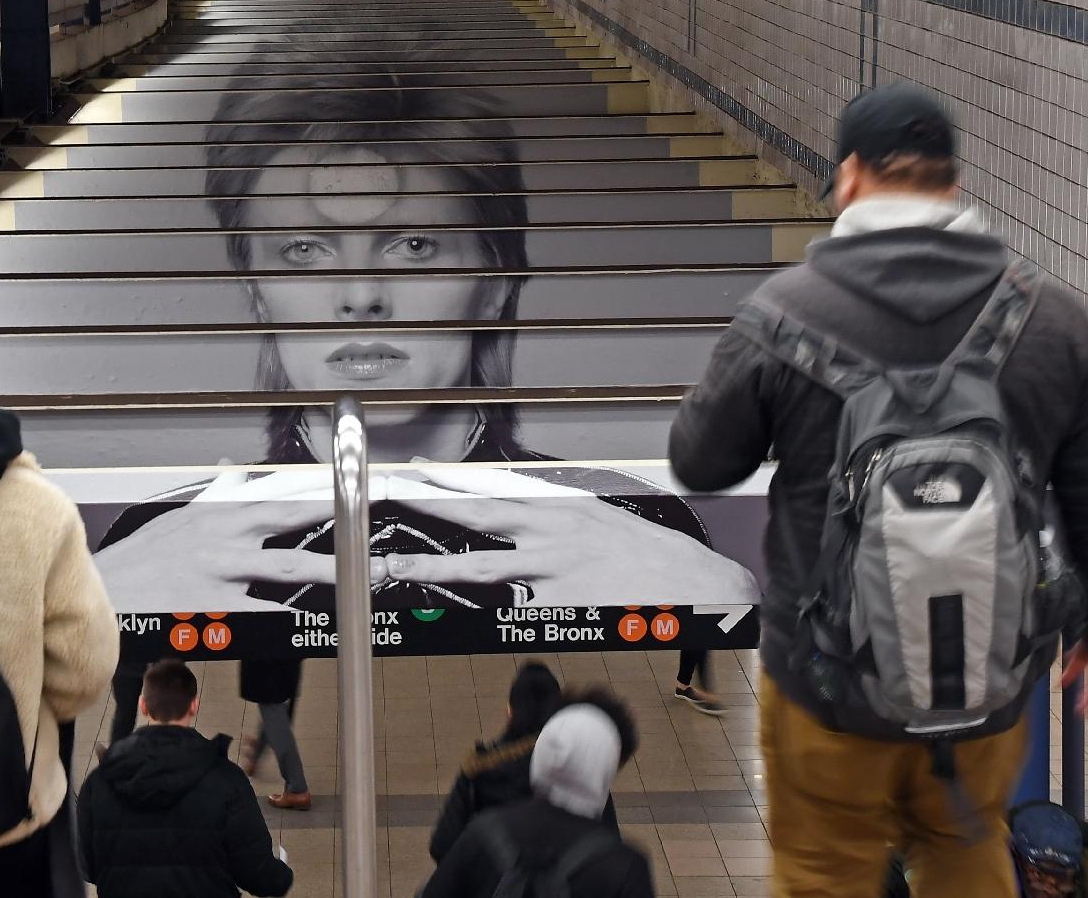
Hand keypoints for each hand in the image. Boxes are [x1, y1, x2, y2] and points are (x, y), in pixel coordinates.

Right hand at [92, 465, 383, 612]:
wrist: (106, 590)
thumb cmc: (142, 558)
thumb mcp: (182, 517)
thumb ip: (218, 495)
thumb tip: (238, 470)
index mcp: (222, 511)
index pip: (282, 489)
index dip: (324, 484)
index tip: (358, 477)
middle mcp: (227, 535)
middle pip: (293, 515)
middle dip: (339, 509)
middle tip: (377, 505)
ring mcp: (224, 571)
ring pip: (287, 565)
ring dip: (331, 567)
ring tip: (368, 571)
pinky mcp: (218, 608)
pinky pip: (263, 613)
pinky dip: (291, 616)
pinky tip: (318, 620)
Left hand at [374, 463, 759, 606]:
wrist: (701, 586)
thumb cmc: (656, 560)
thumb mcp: (603, 523)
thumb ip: (559, 522)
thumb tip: (522, 519)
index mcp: (562, 509)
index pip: (491, 488)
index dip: (447, 481)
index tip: (412, 473)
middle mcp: (553, 532)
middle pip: (474, 516)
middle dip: (426, 505)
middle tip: (385, 499)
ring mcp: (555, 569)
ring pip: (479, 567)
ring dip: (431, 567)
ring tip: (390, 568)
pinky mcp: (563, 605)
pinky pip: (511, 612)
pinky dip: (482, 614)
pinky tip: (448, 614)